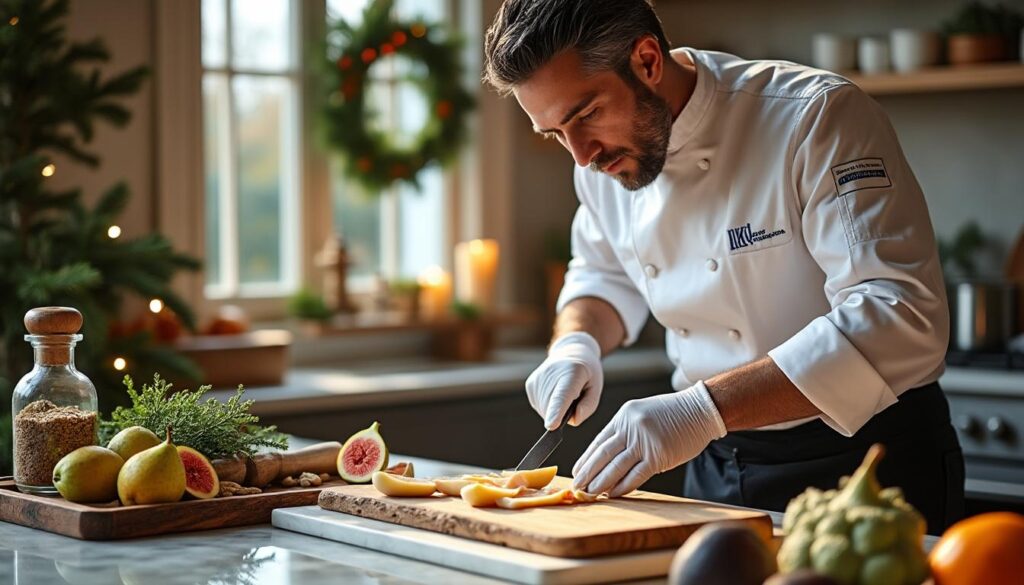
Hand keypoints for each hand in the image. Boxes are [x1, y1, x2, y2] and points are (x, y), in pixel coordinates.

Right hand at [525, 332, 602, 429]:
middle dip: (563, 414)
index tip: (551, 426)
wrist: (570, 354)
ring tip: (565, 393)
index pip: (562, 395)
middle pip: (553, 408)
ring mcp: (537, 379)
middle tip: (574, 397)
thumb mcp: (596, 387)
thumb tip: (573, 420)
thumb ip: (588, 406)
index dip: (556, 411)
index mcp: (573, 372)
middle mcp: (551, 374)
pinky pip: (539, 407)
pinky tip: (555, 393)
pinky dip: (549, 406)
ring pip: (545, 411)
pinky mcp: (530, 384)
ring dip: (556, 410)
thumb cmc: (586, 374)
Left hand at [572, 381, 726, 496]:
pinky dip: (623, 486)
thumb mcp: (642, 413)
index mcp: (623, 416)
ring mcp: (644, 441)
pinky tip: (613, 494)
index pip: (599, 441)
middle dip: (588, 472)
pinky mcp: (659, 455)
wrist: (701, 409)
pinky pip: (636, 474)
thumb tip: (610, 457)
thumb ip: (626, 432)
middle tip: (577, 485)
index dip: (586, 458)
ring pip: (616, 466)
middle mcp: (630, 427)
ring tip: (590, 493)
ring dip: (601, 482)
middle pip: (603, 454)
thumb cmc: (674, 414)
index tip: (577, 470)